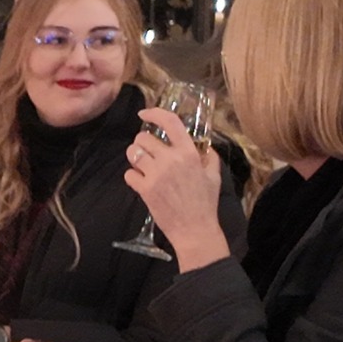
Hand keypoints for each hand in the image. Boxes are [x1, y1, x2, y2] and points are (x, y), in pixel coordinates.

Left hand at [126, 109, 227, 271]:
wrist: (194, 229)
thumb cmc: (205, 202)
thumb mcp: (214, 175)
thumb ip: (208, 157)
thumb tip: (203, 146)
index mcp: (188, 153)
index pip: (170, 122)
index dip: (154, 113)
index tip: (144, 113)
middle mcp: (170, 160)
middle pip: (143, 138)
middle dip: (142, 143)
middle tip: (148, 151)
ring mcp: (155, 174)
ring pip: (133, 153)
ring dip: (135, 156)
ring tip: (142, 164)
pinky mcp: (144, 189)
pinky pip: (128, 174)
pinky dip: (132, 176)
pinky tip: (141, 182)